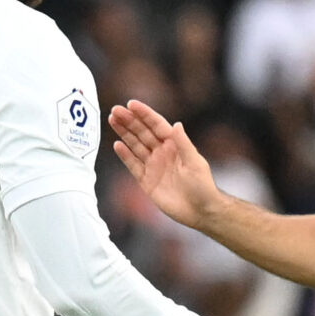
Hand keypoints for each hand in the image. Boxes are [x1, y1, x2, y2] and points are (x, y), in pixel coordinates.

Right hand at [109, 100, 221, 228]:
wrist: (199, 211)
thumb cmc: (203, 186)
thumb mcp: (195, 163)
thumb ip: (183, 144)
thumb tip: (176, 124)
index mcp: (174, 145)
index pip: (156, 125)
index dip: (144, 114)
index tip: (131, 104)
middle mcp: (162, 152)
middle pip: (142, 133)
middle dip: (129, 121)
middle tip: (115, 110)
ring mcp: (153, 166)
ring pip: (135, 146)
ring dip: (124, 133)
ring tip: (112, 120)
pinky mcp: (146, 180)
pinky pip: (133, 165)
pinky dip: (125, 155)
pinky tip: (116, 145)